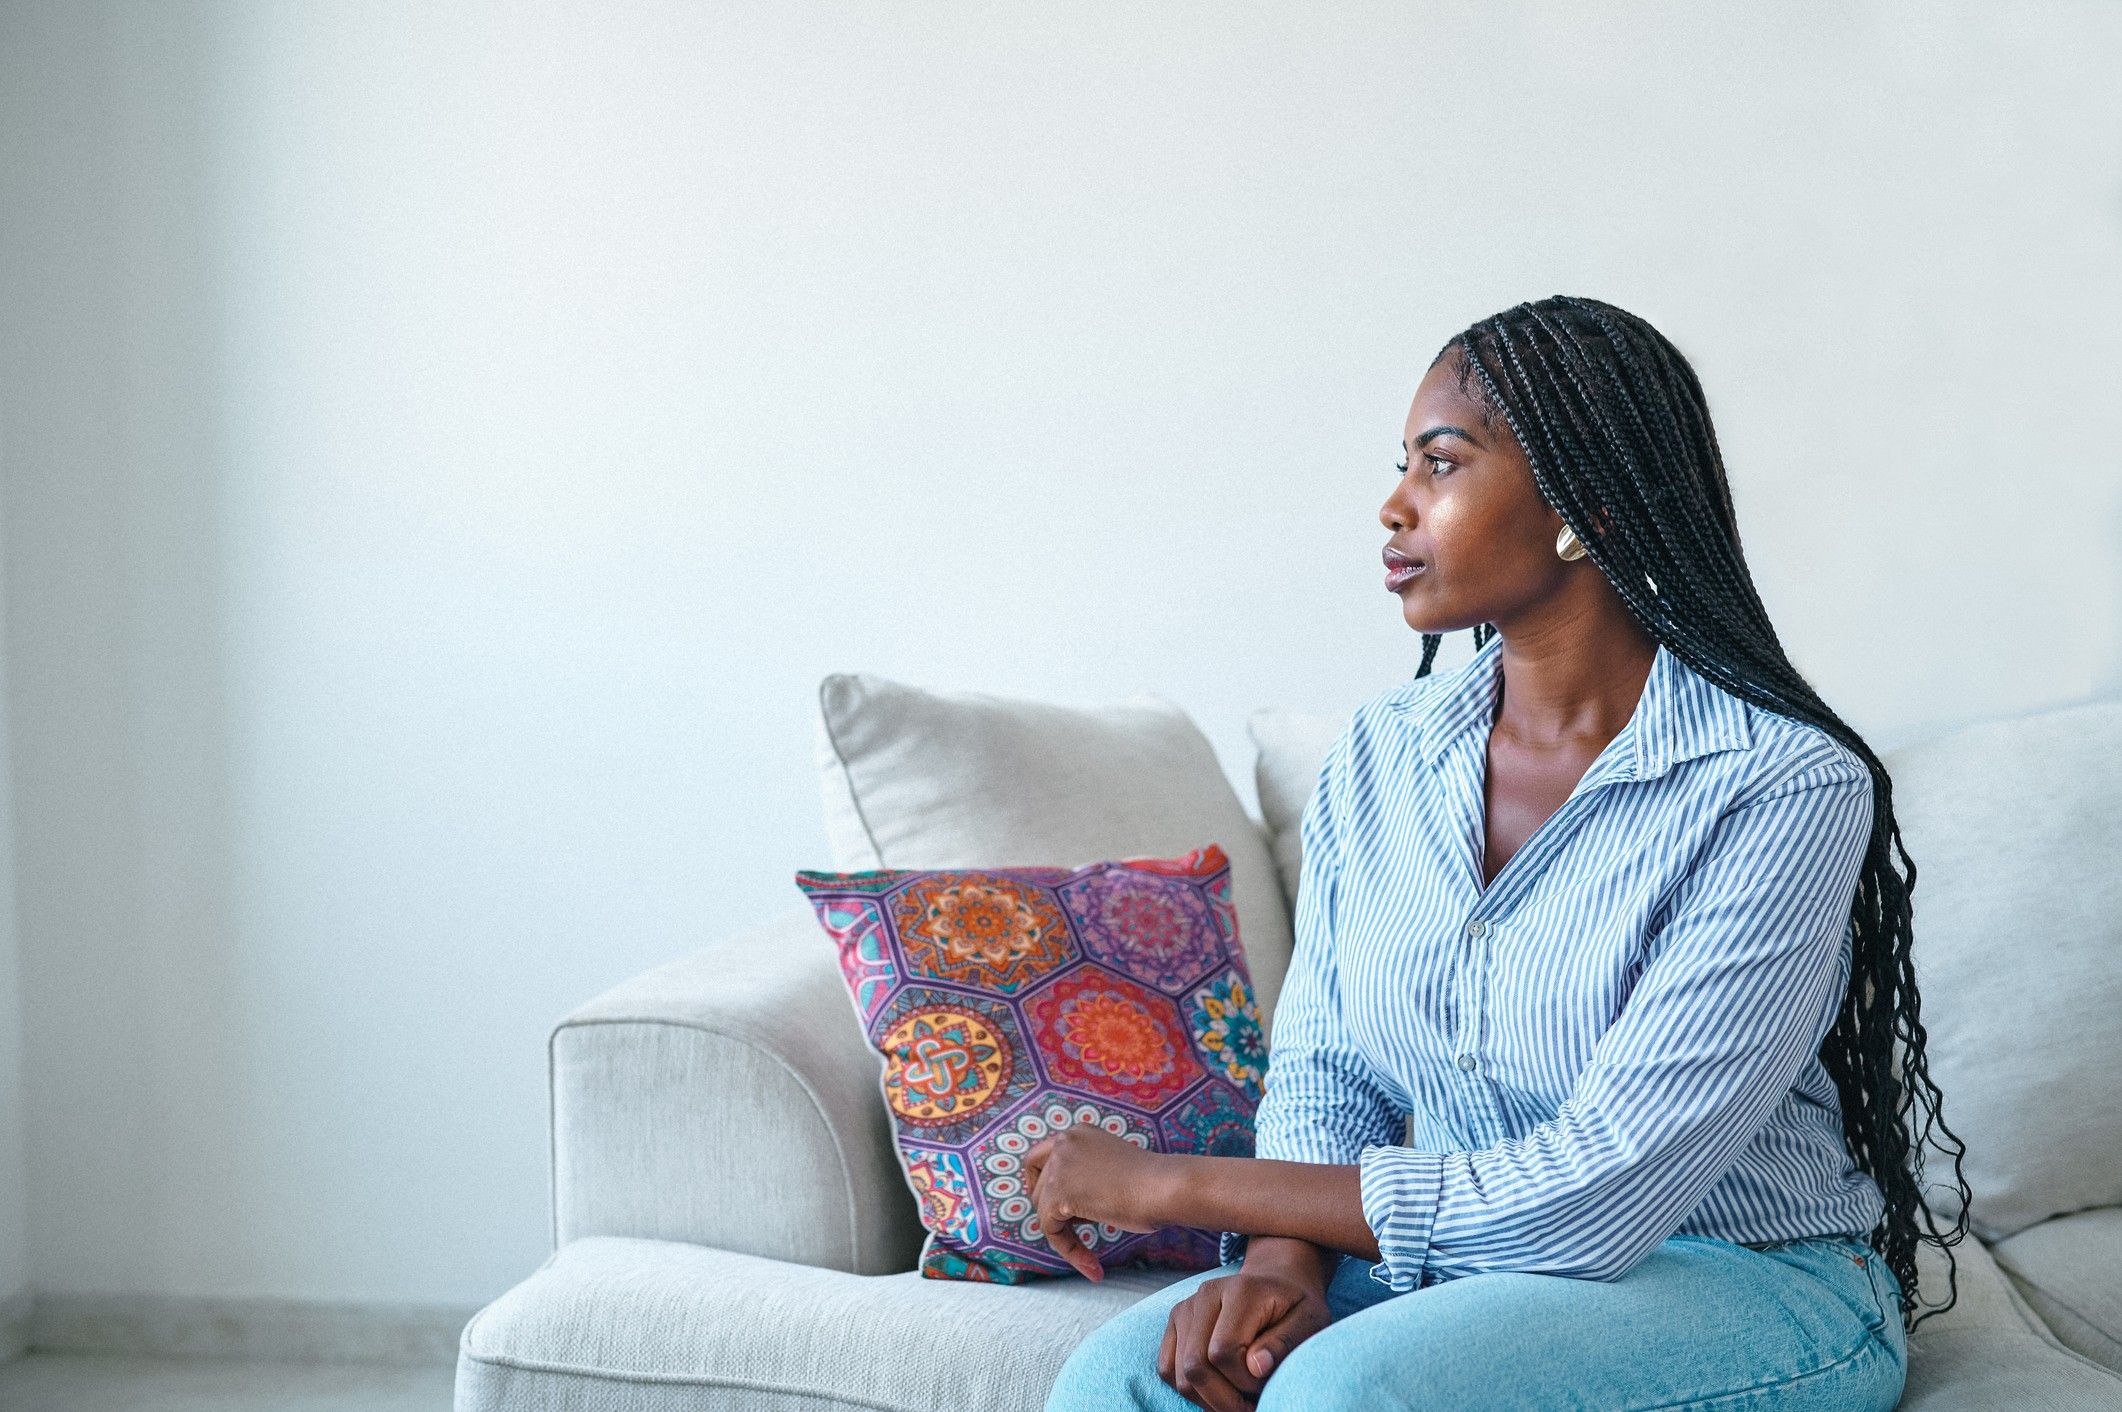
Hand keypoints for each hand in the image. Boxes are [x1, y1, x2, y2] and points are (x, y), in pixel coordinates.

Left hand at [1021, 1124, 1170, 1279]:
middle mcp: (1064, 1142)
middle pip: (1036, 1181)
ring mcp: (1059, 1165)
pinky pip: (1051, 1230)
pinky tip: (1093, 1266)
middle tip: (1072, 1229)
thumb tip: (1062, 1206)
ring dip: (1064, 1233)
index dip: (1042, 1184)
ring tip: (1091, 1255)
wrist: (1165, 1187)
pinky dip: (1069, 1251)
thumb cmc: (1152, 1185)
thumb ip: (1084, 1176)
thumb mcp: (1110, 1169)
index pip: (1042, 1157)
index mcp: (1078, 1133)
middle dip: (1050, 1207)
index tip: (1055, 1208)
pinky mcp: (1059, 1193)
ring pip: (1042, 1209)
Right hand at [1158, 1264, 1331, 1410]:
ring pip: (1178, 1373)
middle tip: (1251, 1403)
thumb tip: (1255, 1367)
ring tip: (1237, 1397)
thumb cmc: (1296, 1306)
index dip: (1244, 1382)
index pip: (1223, 1352)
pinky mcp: (1176, 1321)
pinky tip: (1217, 1388)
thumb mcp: (1310, 1321)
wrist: (1276, 1280)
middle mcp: (1205, 1294)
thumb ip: (1285, 1342)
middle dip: (1224, 1398)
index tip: (1266, 1384)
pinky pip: (1167, 1368)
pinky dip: (1189, 1389)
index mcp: (1240, 1290)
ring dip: (1208, 1398)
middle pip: (1195, 1366)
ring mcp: (1186, 1307)